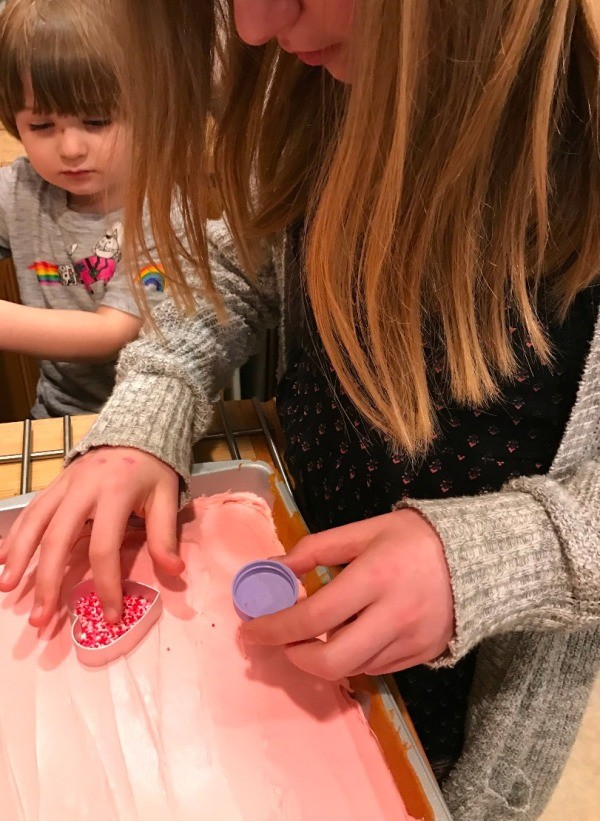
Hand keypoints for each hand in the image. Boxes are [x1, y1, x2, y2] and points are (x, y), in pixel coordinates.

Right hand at [0, 447, 182, 626]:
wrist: (136, 429)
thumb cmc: (153, 468)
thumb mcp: (166, 495)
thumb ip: (165, 534)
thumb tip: (174, 571)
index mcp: (114, 494)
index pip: (104, 548)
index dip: (106, 584)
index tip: (110, 615)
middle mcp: (82, 489)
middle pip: (57, 539)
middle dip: (46, 581)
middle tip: (41, 617)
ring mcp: (64, 485)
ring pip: (35, 523)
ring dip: (19, 558)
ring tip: (7, 590)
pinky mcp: (55, 484)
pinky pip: (31, 511)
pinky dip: (15, 535)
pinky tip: (3, 558)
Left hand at [240, 509, 453, 679]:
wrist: (481, 556)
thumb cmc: (415, 537)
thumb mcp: (365, 530)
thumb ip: (316, 549)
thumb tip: (273, 567)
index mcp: (375, 578)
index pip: (314, 617)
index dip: (275, 627)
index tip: (251, 629)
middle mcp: (393, 617)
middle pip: (331, 661)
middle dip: (295, 656)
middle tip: (282, 640)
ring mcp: (411, 642)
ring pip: (352, 668)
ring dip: (323, 656)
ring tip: (315, 632)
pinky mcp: (423, 656)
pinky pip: (376, 669)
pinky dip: (353, 658)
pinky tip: (349, 635)